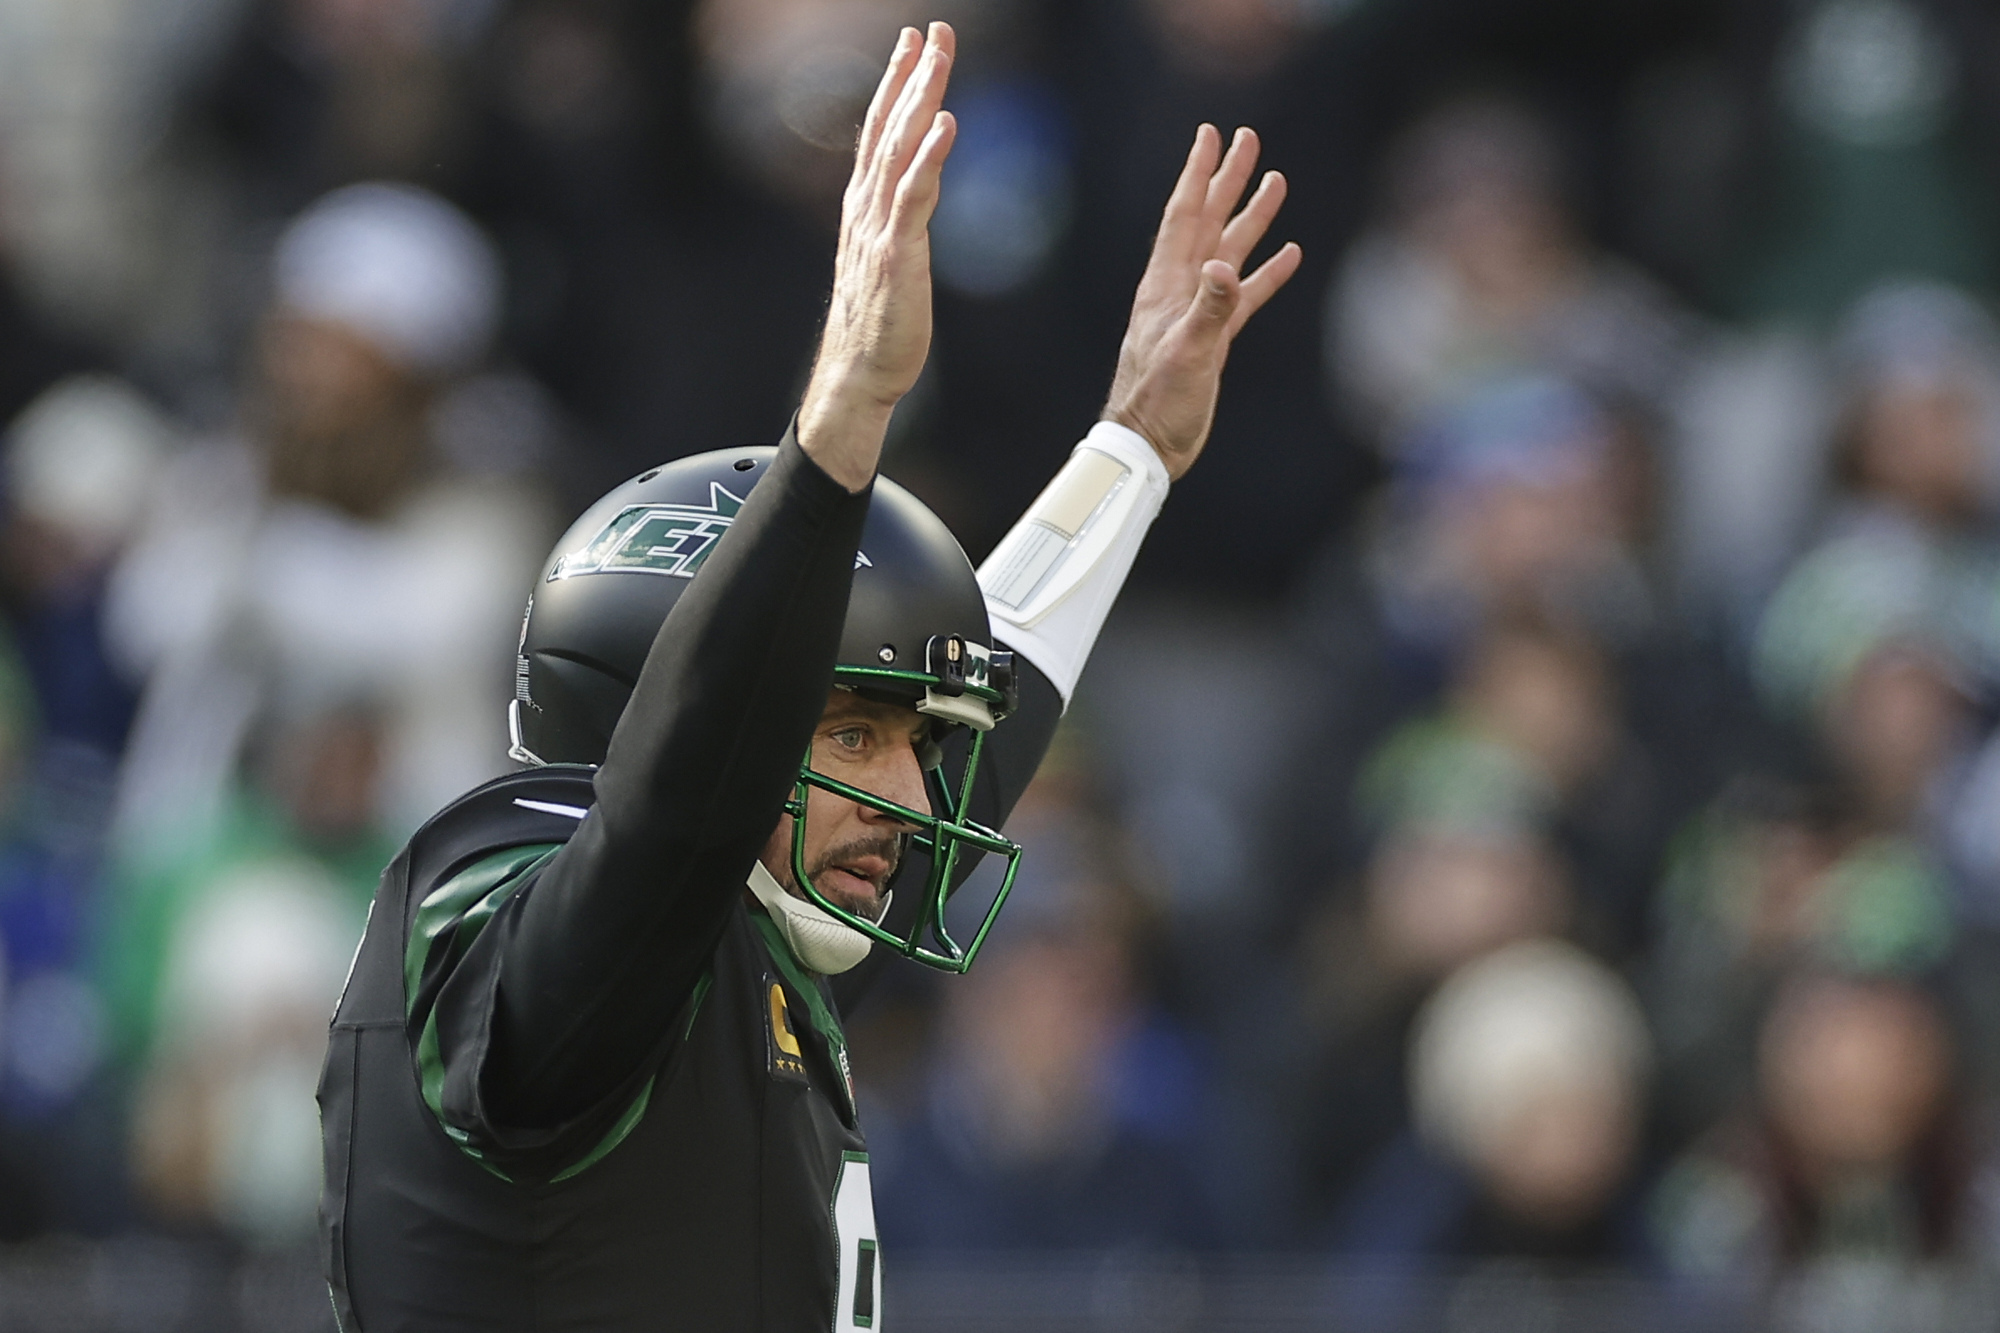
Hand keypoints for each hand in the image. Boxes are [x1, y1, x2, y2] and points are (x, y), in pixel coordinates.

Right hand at [797, 22, 957, 491]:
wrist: (859, 374)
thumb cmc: (878, 326)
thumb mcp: (889, 261)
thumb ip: (900, 219)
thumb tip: (919, 186)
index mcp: (864, 208)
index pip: (880, 133)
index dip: (897, 86)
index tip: (914, 44)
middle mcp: (865, 209)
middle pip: (888, 128)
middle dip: (910, 76)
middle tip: (930, 30)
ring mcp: (877, 228)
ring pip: (899, 149)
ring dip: (919, 99)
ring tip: (937, 57)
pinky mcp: (895, 253)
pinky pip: (913, 195)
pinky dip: (928, 156)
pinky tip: (945, 123)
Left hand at [1102, 125, 1301, 481]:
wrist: (1150, 445)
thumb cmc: (1159, 402)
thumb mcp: (1187, 354)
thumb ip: (1209, 310)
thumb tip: (1226, 268)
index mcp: (1167, 286)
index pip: (1184, 216)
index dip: (1198, 174)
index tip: (1212, 134)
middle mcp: (1180, 291)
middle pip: (1208, 221)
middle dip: (1228, 180)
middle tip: (1249, 140)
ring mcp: (1197, 313)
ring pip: (1229, 252)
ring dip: (1251, 218)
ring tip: (1277, 183)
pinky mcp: (1213, 338)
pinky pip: (1243, 295)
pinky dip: (1265, 273)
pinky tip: (1287, 255)